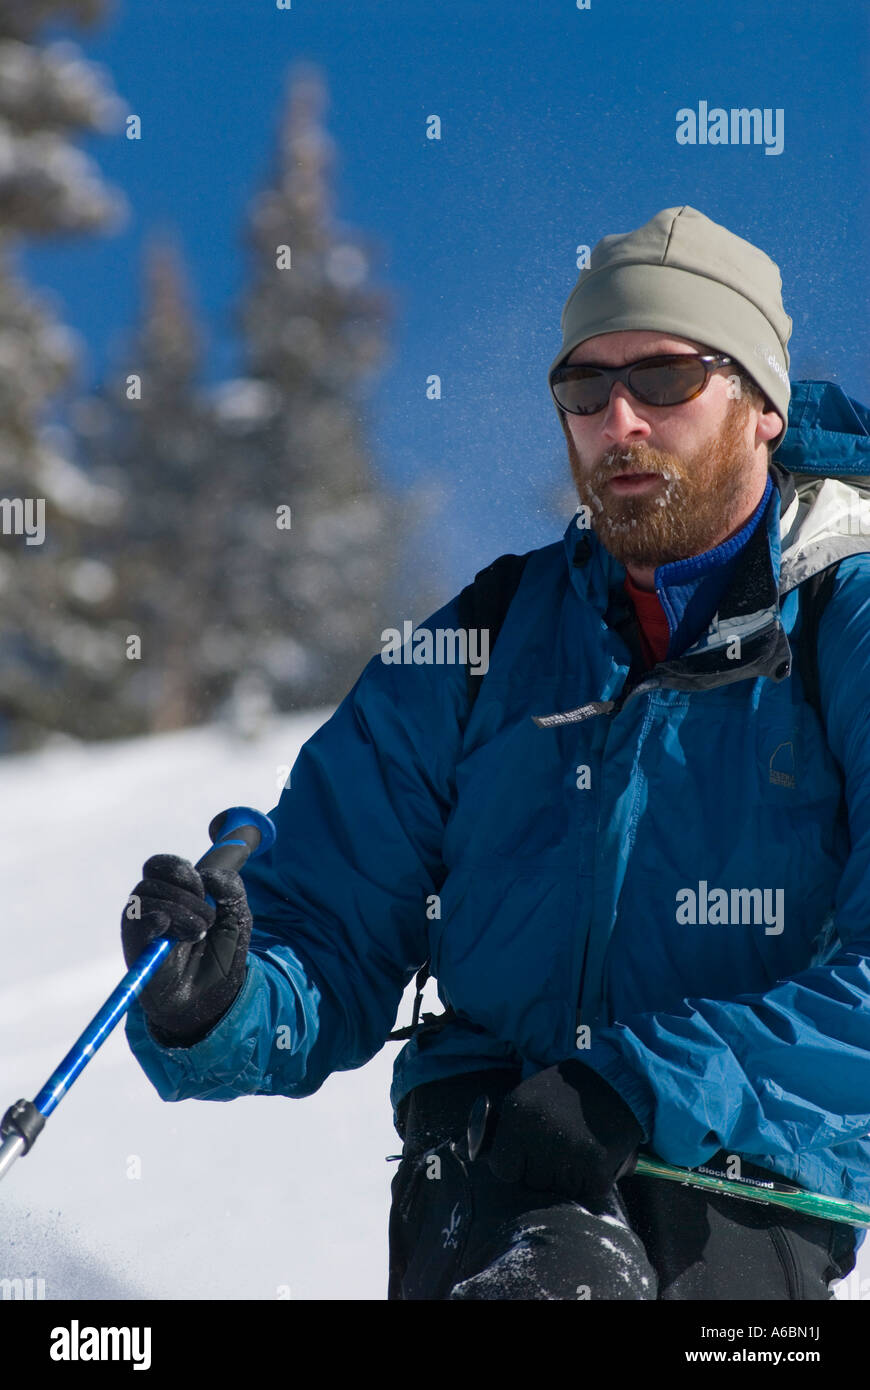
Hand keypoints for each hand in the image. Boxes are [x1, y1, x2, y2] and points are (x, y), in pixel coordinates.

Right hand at [122, 854, 251, 1046]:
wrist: (212, 999)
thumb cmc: (221, 958)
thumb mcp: (237, 919)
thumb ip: (231, 889)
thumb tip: (209, 875)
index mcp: (173, 895)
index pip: (162, 864)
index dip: (183, 869)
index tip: (204, 889)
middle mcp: (152, 906)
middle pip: (153, 870)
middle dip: (186, 886)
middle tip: (207, 915)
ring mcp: (141, 926)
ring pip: (147, 894)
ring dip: (181, 909)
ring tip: (199, 933)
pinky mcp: (134, 948)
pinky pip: (136, 920)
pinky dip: (158, 919)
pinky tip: (177, 934)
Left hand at [468, 1060, 643, 1204]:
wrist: (617, 1078)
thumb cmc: (567, 1091)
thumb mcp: (528, 1097)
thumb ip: (505, 1128)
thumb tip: (462, 1151)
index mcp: (518, 1116)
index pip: (503, 1169)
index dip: (518, 1165)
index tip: (531, 1155)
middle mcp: (539, 1136)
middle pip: (532, 1182)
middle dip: (544, 1171)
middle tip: (562, 1145)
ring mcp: (568, 1154)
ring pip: (558, 1191)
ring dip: (569, 1177)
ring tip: (580, 1146)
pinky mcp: (595, 1168)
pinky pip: (586, 1193)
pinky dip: (593, 1181)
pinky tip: (596, 1154)